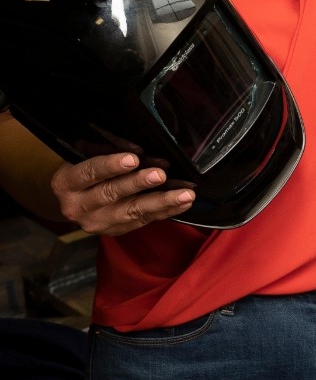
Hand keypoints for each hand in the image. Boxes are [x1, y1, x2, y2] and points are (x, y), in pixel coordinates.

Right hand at [51, 152, 195, 235]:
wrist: (73, 200)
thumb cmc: (83, 168)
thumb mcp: (85, 152)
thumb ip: (108, 148)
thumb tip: (139, 151)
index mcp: (65, 183)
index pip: (89, 173)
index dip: (111, 165)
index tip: (133, 158)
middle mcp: (78, 207)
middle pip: (111, 194)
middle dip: (138, 184)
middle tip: (160, 174)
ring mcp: (97, 223)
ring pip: (132, 212)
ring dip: (161, 202)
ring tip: (184, 194)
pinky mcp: (115, 231)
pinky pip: (143, 221)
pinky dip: (165, 211)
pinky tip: (183, 203)